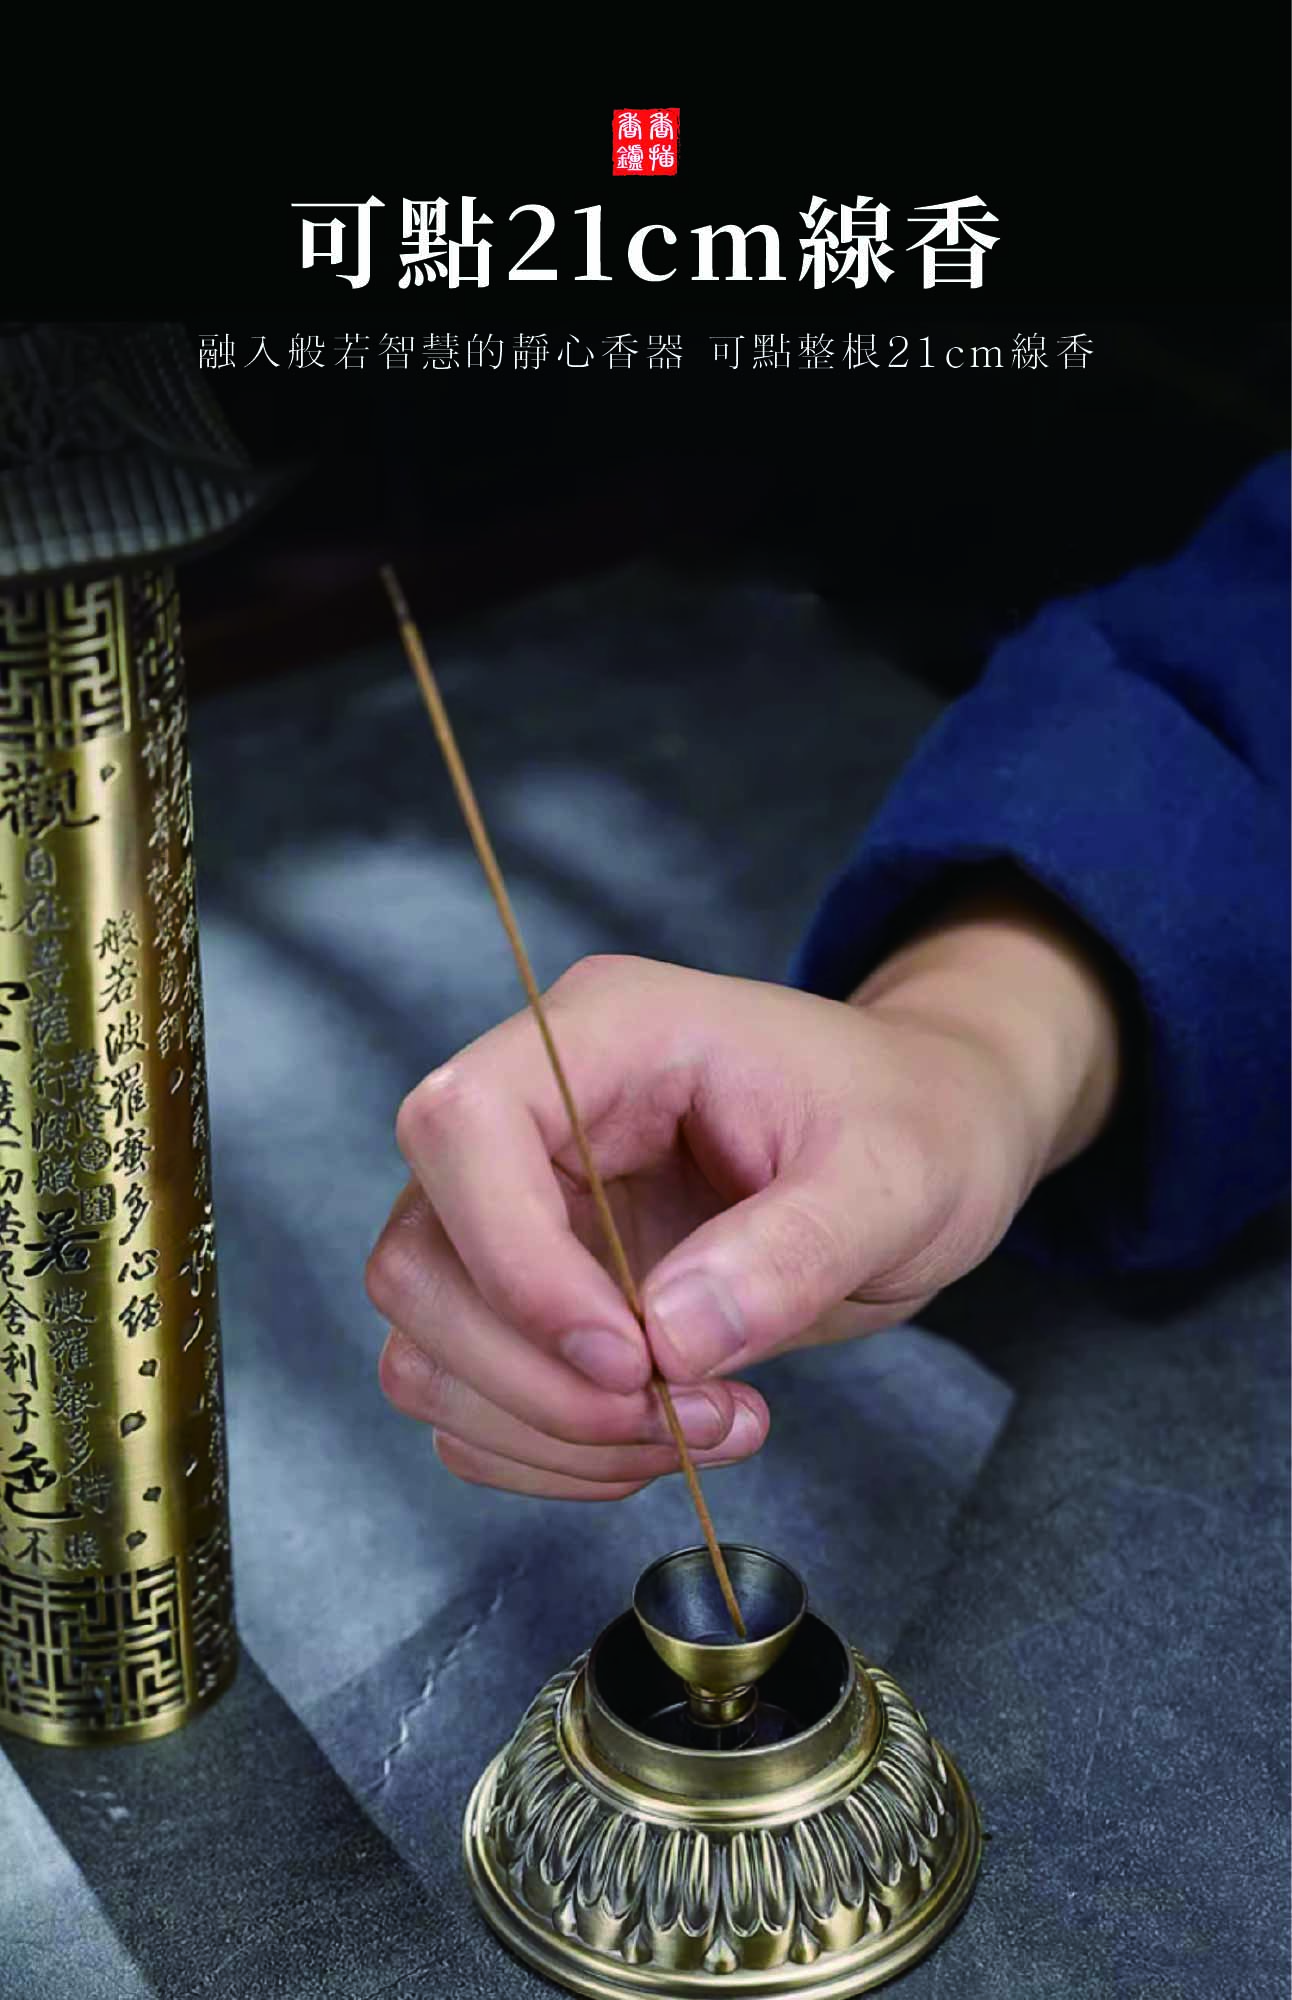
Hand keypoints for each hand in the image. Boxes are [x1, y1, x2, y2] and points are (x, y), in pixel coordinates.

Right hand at [367, 892, 1119, 1499]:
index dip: (512, 1261)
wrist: (935, 1134)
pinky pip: (470, 1398)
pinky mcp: (533, 1291)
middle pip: (418, 1259)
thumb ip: (789, 1250)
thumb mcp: (895, 1177)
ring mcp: (522, 1207)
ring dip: (545, 1429)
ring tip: (701, 1427)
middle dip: (535, 1378)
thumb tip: (668, 1339)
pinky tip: (661, 1437)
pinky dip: (546, 1451)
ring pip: (426, 1345)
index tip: (630, 1357)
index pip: (461, 1125)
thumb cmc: (918, 1121)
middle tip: (686, 1413)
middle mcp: (535, 1114)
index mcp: (606, 1033)